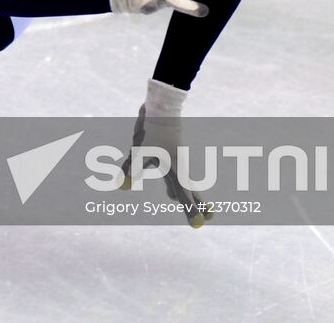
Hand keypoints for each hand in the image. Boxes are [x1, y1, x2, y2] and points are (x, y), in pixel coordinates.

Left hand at [119, 80, 209, 228]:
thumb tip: (122, 187)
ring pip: (184, 183)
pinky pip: (176, 176)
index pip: (184, 195)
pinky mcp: (172, 154)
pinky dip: (176, 187)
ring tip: (193, 211)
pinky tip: (170, 193)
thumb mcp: (138, 150)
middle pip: (190, 191)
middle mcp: (179, 166)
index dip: (191, 211)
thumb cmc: (151, 129)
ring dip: (187, 197)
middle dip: (197, 206)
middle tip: (211, 218)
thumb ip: (131, 168)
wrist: (162, 107)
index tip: (199, 225)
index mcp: (175, 169)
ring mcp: (177, 160)